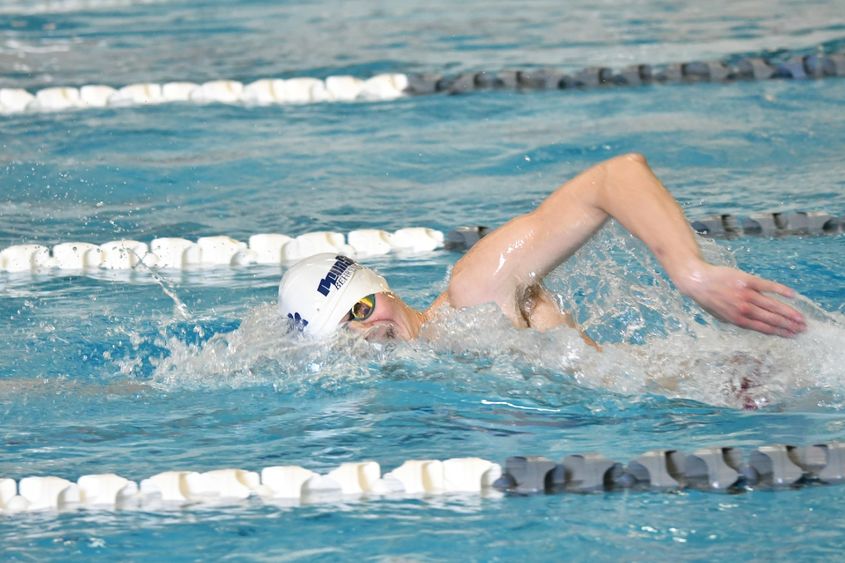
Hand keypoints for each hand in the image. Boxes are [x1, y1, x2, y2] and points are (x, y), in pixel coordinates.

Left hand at [676, 262, 806, 336]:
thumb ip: (739, 321)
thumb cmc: (709, 300)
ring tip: (801, 318)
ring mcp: (746, 295)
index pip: (764, 328)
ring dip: (789, 312)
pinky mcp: (747, 281)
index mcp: (737, 320)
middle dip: (789, 325)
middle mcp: (743, 309)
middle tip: (803, 328)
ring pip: (773, 305)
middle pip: (772, 319)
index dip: (780, 333)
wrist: (698, 281)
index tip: (792, 335)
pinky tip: (792, 295)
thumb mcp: (722, 316)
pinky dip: (781, 290)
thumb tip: (756, 326)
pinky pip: (768, 286)